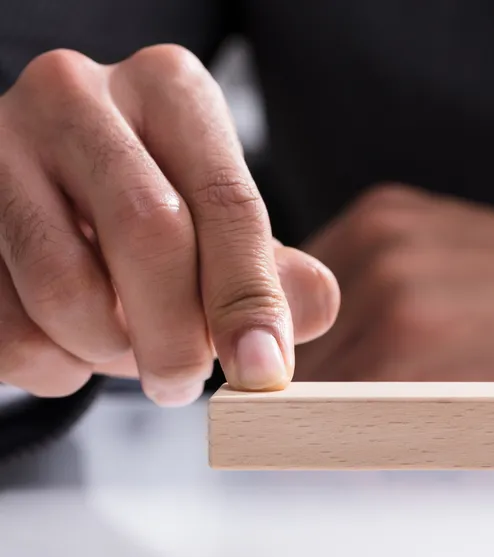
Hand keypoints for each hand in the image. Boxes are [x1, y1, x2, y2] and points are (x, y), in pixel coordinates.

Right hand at [0, 46, 339, 404]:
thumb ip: (274, 273)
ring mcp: (0, 143)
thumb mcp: (223, 229)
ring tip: (122, 350)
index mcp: (170, 88)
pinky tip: (67, 343)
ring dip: (105, 350)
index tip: (262, 370)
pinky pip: (5, 321)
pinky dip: (47, 361)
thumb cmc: (152, 214)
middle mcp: (79, 95)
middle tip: (183, 383)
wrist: (41, 198)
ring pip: (64, 283)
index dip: (249, 298)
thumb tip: (313, 306)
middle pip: (148, 233)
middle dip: (177, 334)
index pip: (226, 202)